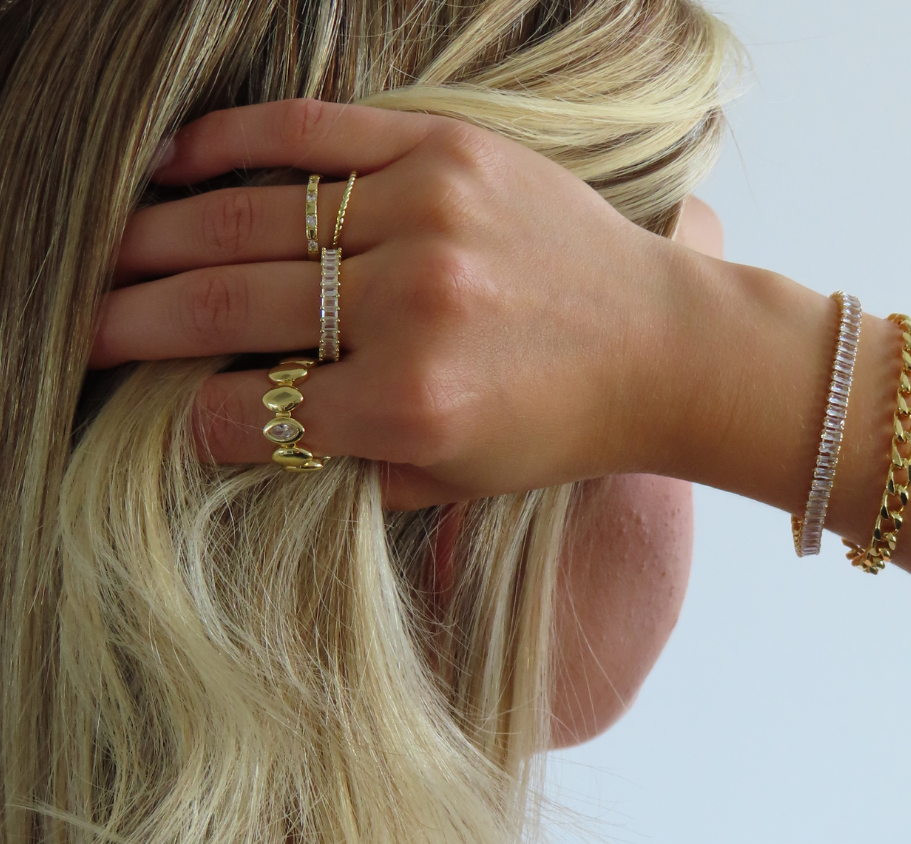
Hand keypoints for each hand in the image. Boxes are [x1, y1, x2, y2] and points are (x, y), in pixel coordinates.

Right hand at [95, 99, 683, 507]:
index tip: (163, 415)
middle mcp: (412, 308)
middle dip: (137, 325)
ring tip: (110, 255)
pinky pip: (313, 133)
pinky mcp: (451, 152)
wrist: (662, 349)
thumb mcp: (456, 481)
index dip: (193, 420)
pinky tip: (176, 162)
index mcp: (412, 406)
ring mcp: (430, 217)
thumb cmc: (562, 427)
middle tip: (87, 329)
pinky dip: (232, 143)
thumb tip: (253, 437)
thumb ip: (349, 468)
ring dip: (160, 238)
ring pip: (249, 219)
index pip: (254, 411)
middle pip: (228, 308)